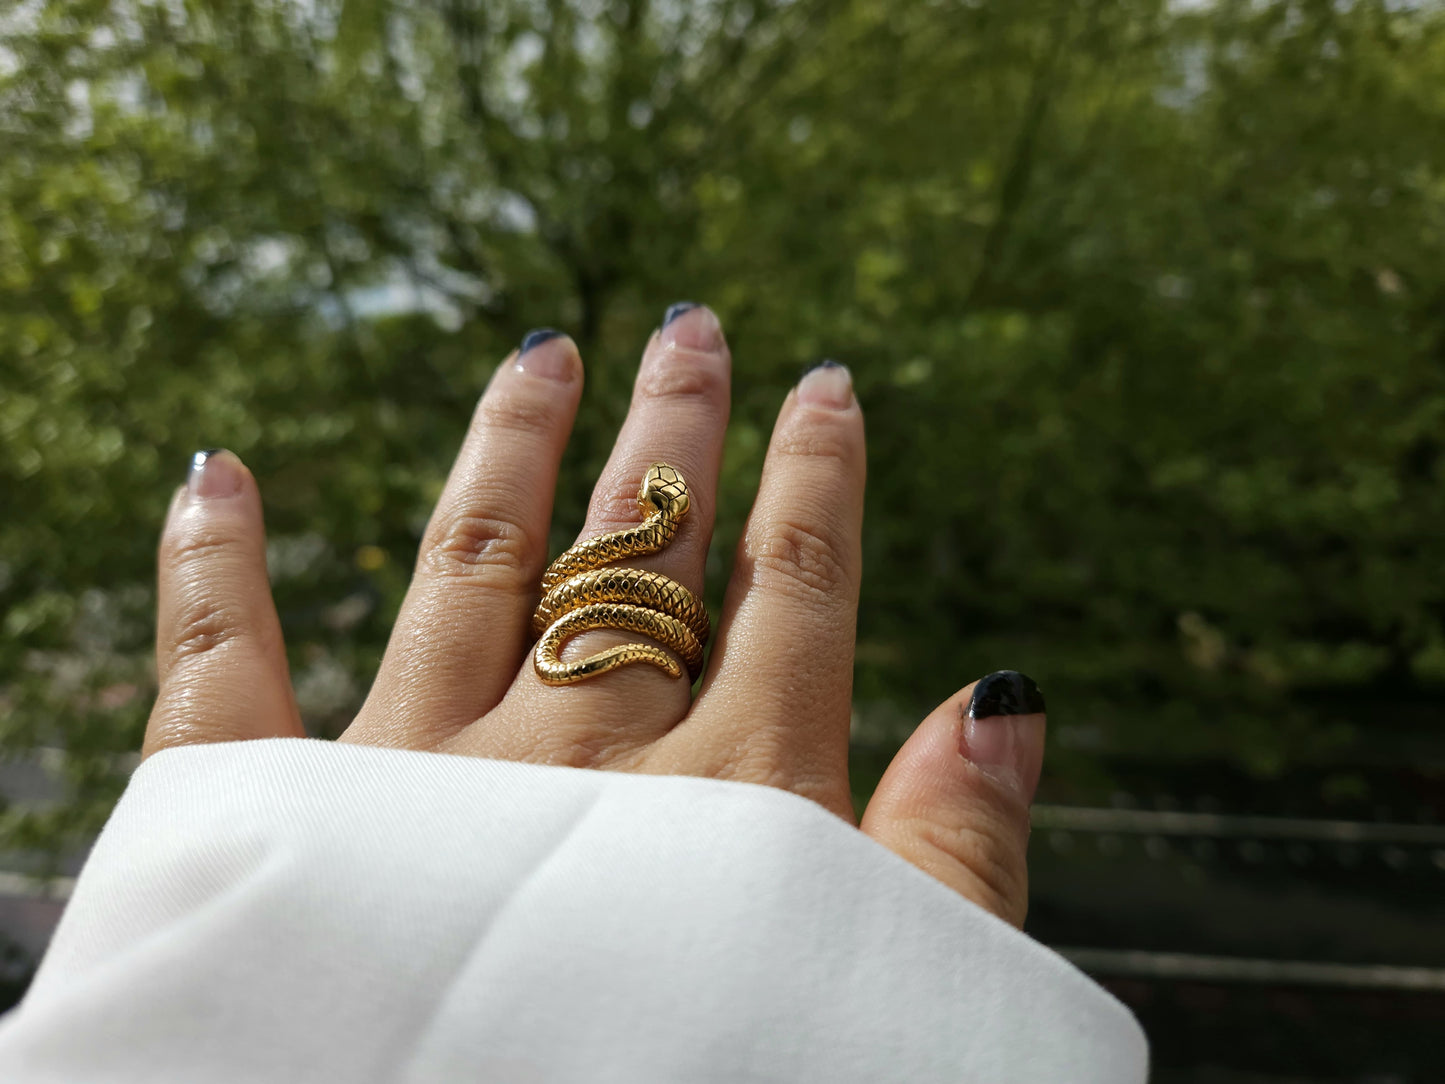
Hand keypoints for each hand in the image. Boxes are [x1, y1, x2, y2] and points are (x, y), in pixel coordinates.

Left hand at [145, 305, 1045, 925]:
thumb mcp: (879, 995)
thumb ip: (949, 856)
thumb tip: (1005, 701)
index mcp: (723, 796)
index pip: (787, 596)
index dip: (815, 482)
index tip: (824, 390)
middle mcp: (569, 755)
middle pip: (637, 555)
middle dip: (673, 438)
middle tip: (692, 330)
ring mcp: (410, 774)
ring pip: (474, 565)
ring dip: (510, 450)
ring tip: (541, 354)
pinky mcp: (274, 819)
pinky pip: (226, 673)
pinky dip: (214, 571)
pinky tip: (216, 475)